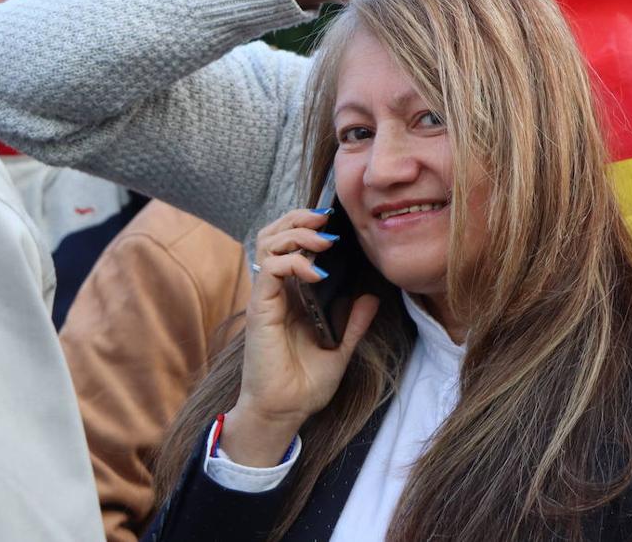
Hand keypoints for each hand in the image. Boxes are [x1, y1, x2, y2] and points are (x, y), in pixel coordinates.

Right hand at [220, 208, 378, 466]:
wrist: (285, 413)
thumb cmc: (305, 385)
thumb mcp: (340, 349)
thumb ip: (354, 323)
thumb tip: (371, 298)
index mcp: (293, 295)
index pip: (291, 244)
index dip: (308, 226)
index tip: (336, 224)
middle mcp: (276, 290)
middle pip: (275, 233)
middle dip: (300, 218)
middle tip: (327, 220)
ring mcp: (266, 297)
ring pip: (269, 243)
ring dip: (297, 233)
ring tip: (323, 240)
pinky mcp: (260, 309)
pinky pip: (270, 270)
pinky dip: (294, 262)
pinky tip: (316, 272)